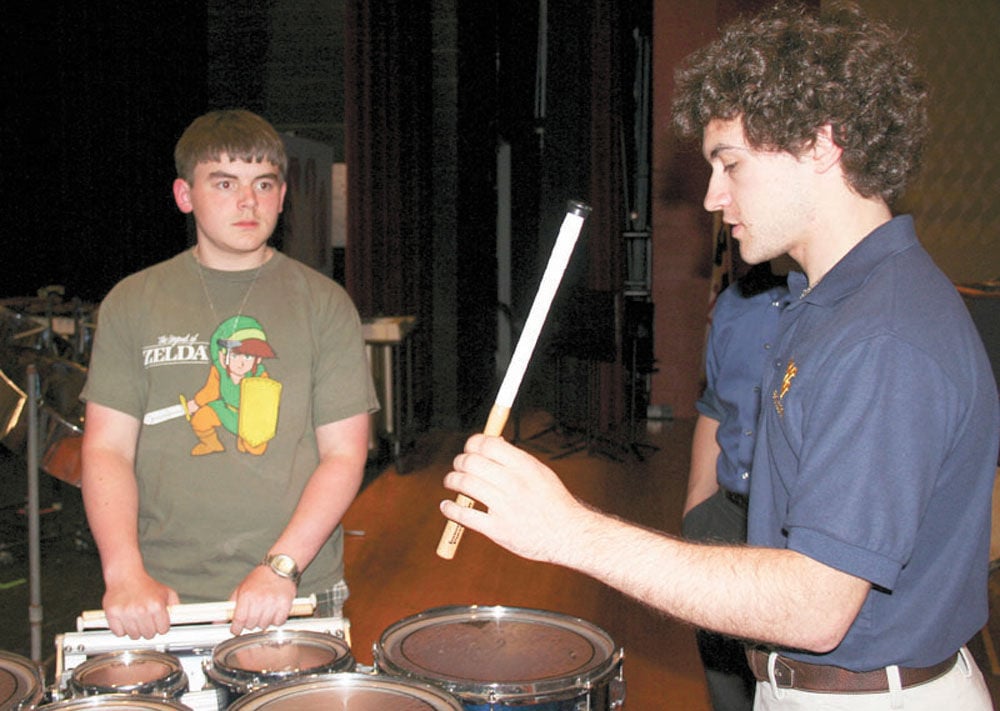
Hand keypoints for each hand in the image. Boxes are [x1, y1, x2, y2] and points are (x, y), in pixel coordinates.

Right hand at [102, 573, 179, 639]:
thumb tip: (178, 619)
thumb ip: (175, 606)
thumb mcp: (166, 592)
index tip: (158, 623)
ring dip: (136, 630)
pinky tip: (125, 620)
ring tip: (136, 619)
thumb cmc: (145, 585)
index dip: (161, 627)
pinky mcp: (113, 614)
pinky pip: (119, 633)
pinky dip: (122, 629)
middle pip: (149, 635)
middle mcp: (141, 610)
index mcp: (156, 606)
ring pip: (134, 636)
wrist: (126, 575)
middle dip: (149, 629)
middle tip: (146, 620)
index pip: (163, 630)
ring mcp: (126, 613)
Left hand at [229, 564, 296, 634]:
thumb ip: (230, 606)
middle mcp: (259, 599)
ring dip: (263, 622)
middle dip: (250, 624)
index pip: (239, 620)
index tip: (237, 630)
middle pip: (251, 625)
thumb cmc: (259, 578)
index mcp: (246, 595)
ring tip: (265, 612)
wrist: (279, 567)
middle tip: (253, 616)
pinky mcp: (285, 604)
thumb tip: (219, 621)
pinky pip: (278, 622)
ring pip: (264, 625)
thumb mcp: (241, 589)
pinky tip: (274, 612)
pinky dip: (276, 620)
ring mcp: (273, 602)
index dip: (236, 629)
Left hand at [440, 434, 587, 564]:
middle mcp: (514, 483)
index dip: (472, 443)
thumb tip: (491, 442)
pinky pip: (464, 515)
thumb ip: (516, 459)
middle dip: (460, 461)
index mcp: (525, 466)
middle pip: (472, 462)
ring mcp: (505, 507)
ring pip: (465, 484)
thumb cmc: (553, 502)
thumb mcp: (540, 473)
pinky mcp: (498, 530)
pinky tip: (447, 505)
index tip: (469, 448)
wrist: (568, 535)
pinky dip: (450, 508)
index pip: (487, 443)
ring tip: (451, 482)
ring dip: (451, 480)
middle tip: (458, 466)